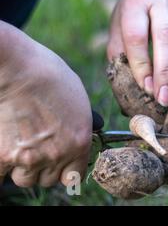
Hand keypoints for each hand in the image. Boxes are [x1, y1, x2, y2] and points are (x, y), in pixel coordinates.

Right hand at [0, 23, 91, 186]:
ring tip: (20, 143)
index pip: (74, 175)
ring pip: (25, 178)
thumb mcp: (78, 101)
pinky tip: (4, 147)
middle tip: (37, 147)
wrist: (18, 68)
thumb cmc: (48, 75)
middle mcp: (57, 155)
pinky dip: (2, 163)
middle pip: (48, 179)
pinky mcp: (2, 157)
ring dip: (22, 166)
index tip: (60, 165)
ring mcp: (29, 159)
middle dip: (44, 166)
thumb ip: (78, 126)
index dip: (66, 170)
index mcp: (79, 142)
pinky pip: (2, 174)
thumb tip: (76, 136)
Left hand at [107, 0, 167, 107]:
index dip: (141, 65)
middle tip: (163, 100)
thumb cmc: (131, 15)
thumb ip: (120, 57)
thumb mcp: (117, 28)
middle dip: (165, 72)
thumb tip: (132, 96)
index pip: (138, 36)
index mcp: (136, 1)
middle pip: (166, 38)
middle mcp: (162, 2)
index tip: (145, 90)